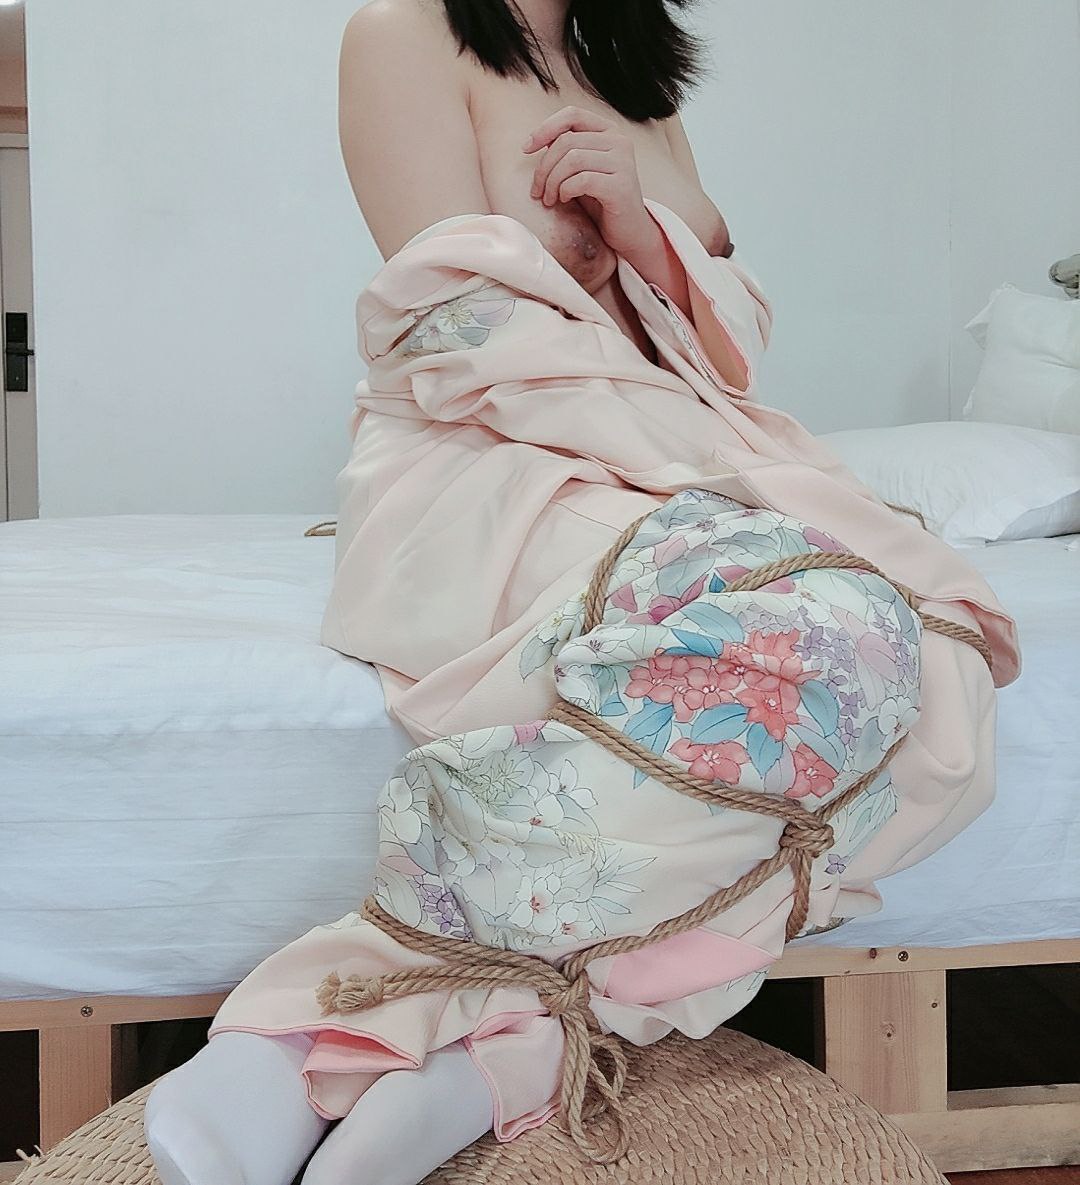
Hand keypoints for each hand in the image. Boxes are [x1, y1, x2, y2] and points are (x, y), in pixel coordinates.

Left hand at [522, 106, 657, 257]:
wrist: (629, 233)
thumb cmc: (601, 202)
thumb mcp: (581, 170)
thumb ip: (568, 150)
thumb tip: (538, 139)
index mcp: (609, 131)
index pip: (572, 115)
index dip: (545, 129)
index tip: (526, 149)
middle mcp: (620, 141)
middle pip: (567, 141)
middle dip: (544, 167)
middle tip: (537, 191)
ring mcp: (623, 162)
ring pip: (572, 159)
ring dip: (552, 182)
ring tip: (549, 199)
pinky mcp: (621, 186)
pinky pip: (582, 180)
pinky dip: (566, 190)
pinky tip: (565, 200)